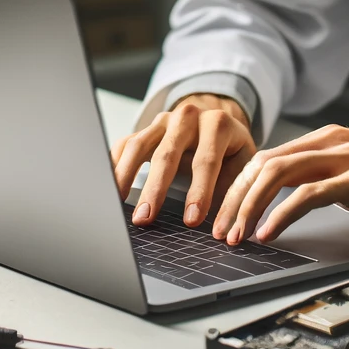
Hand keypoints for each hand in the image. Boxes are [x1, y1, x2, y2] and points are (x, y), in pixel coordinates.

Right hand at [110, 94, 255, 228]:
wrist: (218, 120)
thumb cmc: (231, 150)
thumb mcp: (243, 163)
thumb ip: (235, 191)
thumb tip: (225, 231)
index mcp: (218, 125)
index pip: (207, 160)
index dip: (200, 191)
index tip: (192, 221)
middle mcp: (188, 117)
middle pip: (168, 153)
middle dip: (155, 188)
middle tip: (145, 219)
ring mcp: (163, 121)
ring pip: (139, 145)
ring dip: (125, 177)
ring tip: (116, 206)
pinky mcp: (145, 129)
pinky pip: (124, 144)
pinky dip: (113, 165)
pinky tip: (105, 187)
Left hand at [210, 125, 348, 244]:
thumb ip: (328, 179)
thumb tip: (291, 199)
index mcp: (331, 139)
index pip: (268, 157)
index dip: (239, 187)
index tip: (224, 217)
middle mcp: (335, 142)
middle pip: (265, 163)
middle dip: (233, 198)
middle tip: (219, 231)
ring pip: (279, 173)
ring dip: (249, 206)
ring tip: (236, 236)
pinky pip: (310, 194)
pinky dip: (281, 214)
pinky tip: (268, 233)